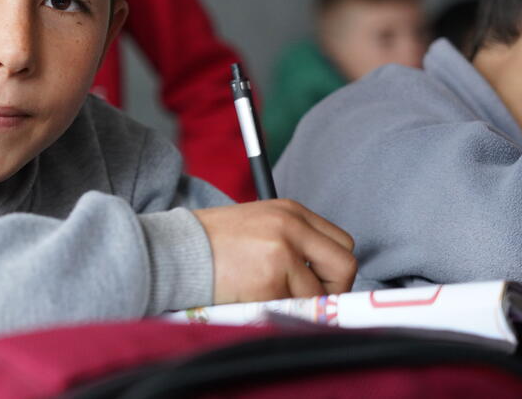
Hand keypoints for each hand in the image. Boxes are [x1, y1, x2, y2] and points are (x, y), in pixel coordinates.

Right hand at [193, 199, 356, 303]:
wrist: (176, 250)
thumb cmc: (212, 242)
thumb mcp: (259, 226)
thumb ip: (292, 242)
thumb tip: (322, 278)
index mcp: (291, 211)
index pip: (341, 243)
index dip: (334, 269)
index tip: (320, 284)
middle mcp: (291, 227)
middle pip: (344, 265)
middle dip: (333, 290)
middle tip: (311, 300)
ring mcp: (282, 252)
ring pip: (318, 294)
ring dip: (297, 303)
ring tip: (266, 296)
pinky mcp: (269, 279)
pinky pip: (291, 308)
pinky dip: (275, 309)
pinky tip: (251, 297)